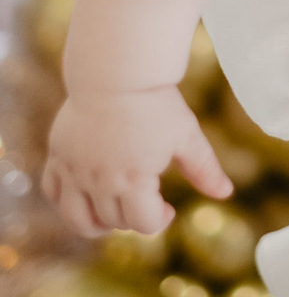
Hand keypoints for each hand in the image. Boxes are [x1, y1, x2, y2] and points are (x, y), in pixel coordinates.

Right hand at [43, 87, 231, 236]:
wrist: (117, 71)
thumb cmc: (156, 103)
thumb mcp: (186, 136)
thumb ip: (204, 169)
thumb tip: (226, 193)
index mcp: (133, 180)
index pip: (144, 224)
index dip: (159, 220)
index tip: (168, 207)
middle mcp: (100, 181)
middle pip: (113, 222)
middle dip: (132, 217)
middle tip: (146, 199)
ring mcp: (75, 170)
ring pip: (77, 219)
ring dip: (95, 224)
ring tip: (110, 213)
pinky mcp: (58, 155)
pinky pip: (52, 191)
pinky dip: (66, 200)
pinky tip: (85, 193)